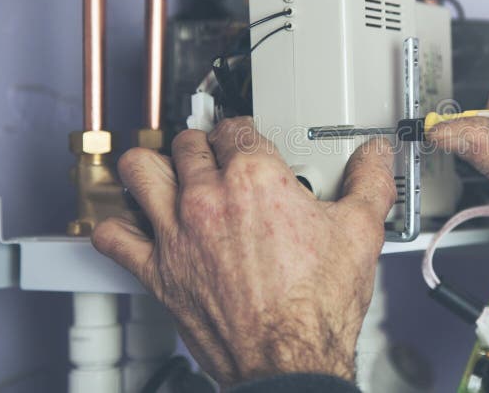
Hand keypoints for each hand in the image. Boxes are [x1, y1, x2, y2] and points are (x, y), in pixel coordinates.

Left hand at [92, 117, 395, 385]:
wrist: (288, 362)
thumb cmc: (317, 306)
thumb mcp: (361, 233)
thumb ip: (371, 183)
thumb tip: (375, 157)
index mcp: (257, 178)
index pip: (238, 126)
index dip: (246, 128)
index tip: (250, 138)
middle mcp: (209, 198)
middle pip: (189, 143)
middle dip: (204, 144)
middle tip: (216, 156)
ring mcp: (177, 232)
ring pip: (140, 170)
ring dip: (153, 165)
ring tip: (169, 171)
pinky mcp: (156, 270)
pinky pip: (113, 234)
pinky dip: (118, 224)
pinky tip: (136, 224)